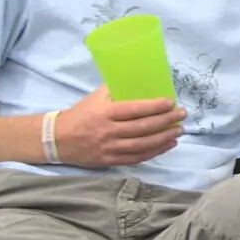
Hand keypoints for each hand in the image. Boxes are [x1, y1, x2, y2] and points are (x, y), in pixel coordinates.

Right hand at [54, 85, 186, 167]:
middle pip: (143, 127)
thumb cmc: (80, 114)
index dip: (155, 107)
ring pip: (143, 145)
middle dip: (166, 121)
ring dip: (164, 138)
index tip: (171, 102)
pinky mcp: (110, 160)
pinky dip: (155, 152)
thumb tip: (140, 79)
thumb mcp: (95, 98)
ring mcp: (109, 148)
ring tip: (179, 131)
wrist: (57, 139)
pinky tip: (168, 145)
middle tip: (182, 115)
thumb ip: (116, 90)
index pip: (134, 110)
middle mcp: (108, 131)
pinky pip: (137, 158)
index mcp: (104, 113)